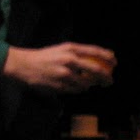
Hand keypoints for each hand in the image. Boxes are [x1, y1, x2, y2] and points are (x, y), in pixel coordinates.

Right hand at [2, 42, 116, 92]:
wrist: (24, 65)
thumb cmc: (45, 57)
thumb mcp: (62, 50)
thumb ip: (78, 54)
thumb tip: (98, 60)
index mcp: (70, 48)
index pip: (95, 52)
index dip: (108, 57)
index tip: (115, 62)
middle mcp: (69, 60)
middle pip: (96, 70)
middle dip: (106, 77)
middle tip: (110, 81)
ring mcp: (65, 74)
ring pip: (86, 83)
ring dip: (89, 85)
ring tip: (87, 83)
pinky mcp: (60, 85)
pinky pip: (75, 90)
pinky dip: (78, 89)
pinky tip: (75, 87)